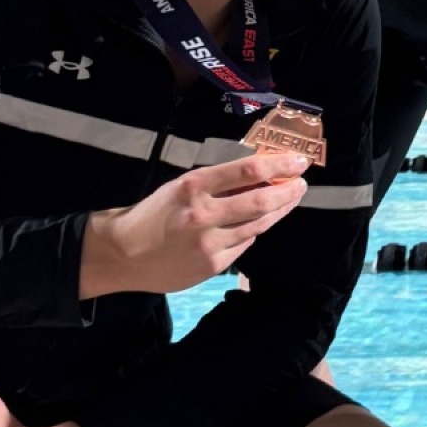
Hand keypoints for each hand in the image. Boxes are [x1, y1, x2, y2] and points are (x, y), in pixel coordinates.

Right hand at [81, 153, 308, 297]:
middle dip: (288, 190)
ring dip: (280, 210)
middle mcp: (203, 214)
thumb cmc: (155, 213)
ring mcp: (208, 243)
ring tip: (290, 199)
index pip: (247, 171)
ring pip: (258, 224)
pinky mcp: (212, 266)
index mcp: (194, 187)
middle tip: (302, 183)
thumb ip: (218, 183)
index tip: (298, 161)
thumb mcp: (181, 187)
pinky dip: (255, 231)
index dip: (279, 165)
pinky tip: (261, 222)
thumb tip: (262, 174)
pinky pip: (244, 244)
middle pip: (261, 201)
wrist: (124, 254)